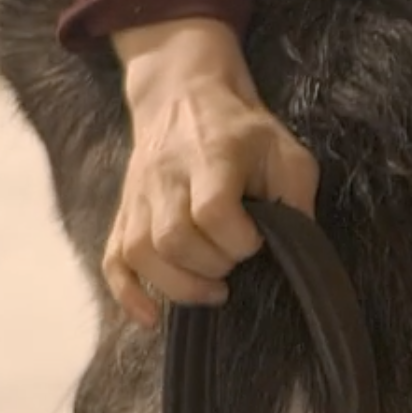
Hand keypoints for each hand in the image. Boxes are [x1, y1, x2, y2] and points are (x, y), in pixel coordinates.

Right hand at [102, 16, 321, 328]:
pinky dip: (127, 293)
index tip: (258, 242)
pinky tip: (150, 317)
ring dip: (176, 285)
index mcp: (211, 158)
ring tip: (212, 290)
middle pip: (172, 238)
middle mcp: (166, 178)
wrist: (184, 95)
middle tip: (234, 264)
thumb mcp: (286, 151)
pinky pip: (112, 258)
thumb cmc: (243, 131)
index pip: (213, 211)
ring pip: (139, 252)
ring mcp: (138, 197)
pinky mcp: (124, 212)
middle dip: (210, 266)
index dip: (240, 240)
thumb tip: (299, 246)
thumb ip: (297, 197)